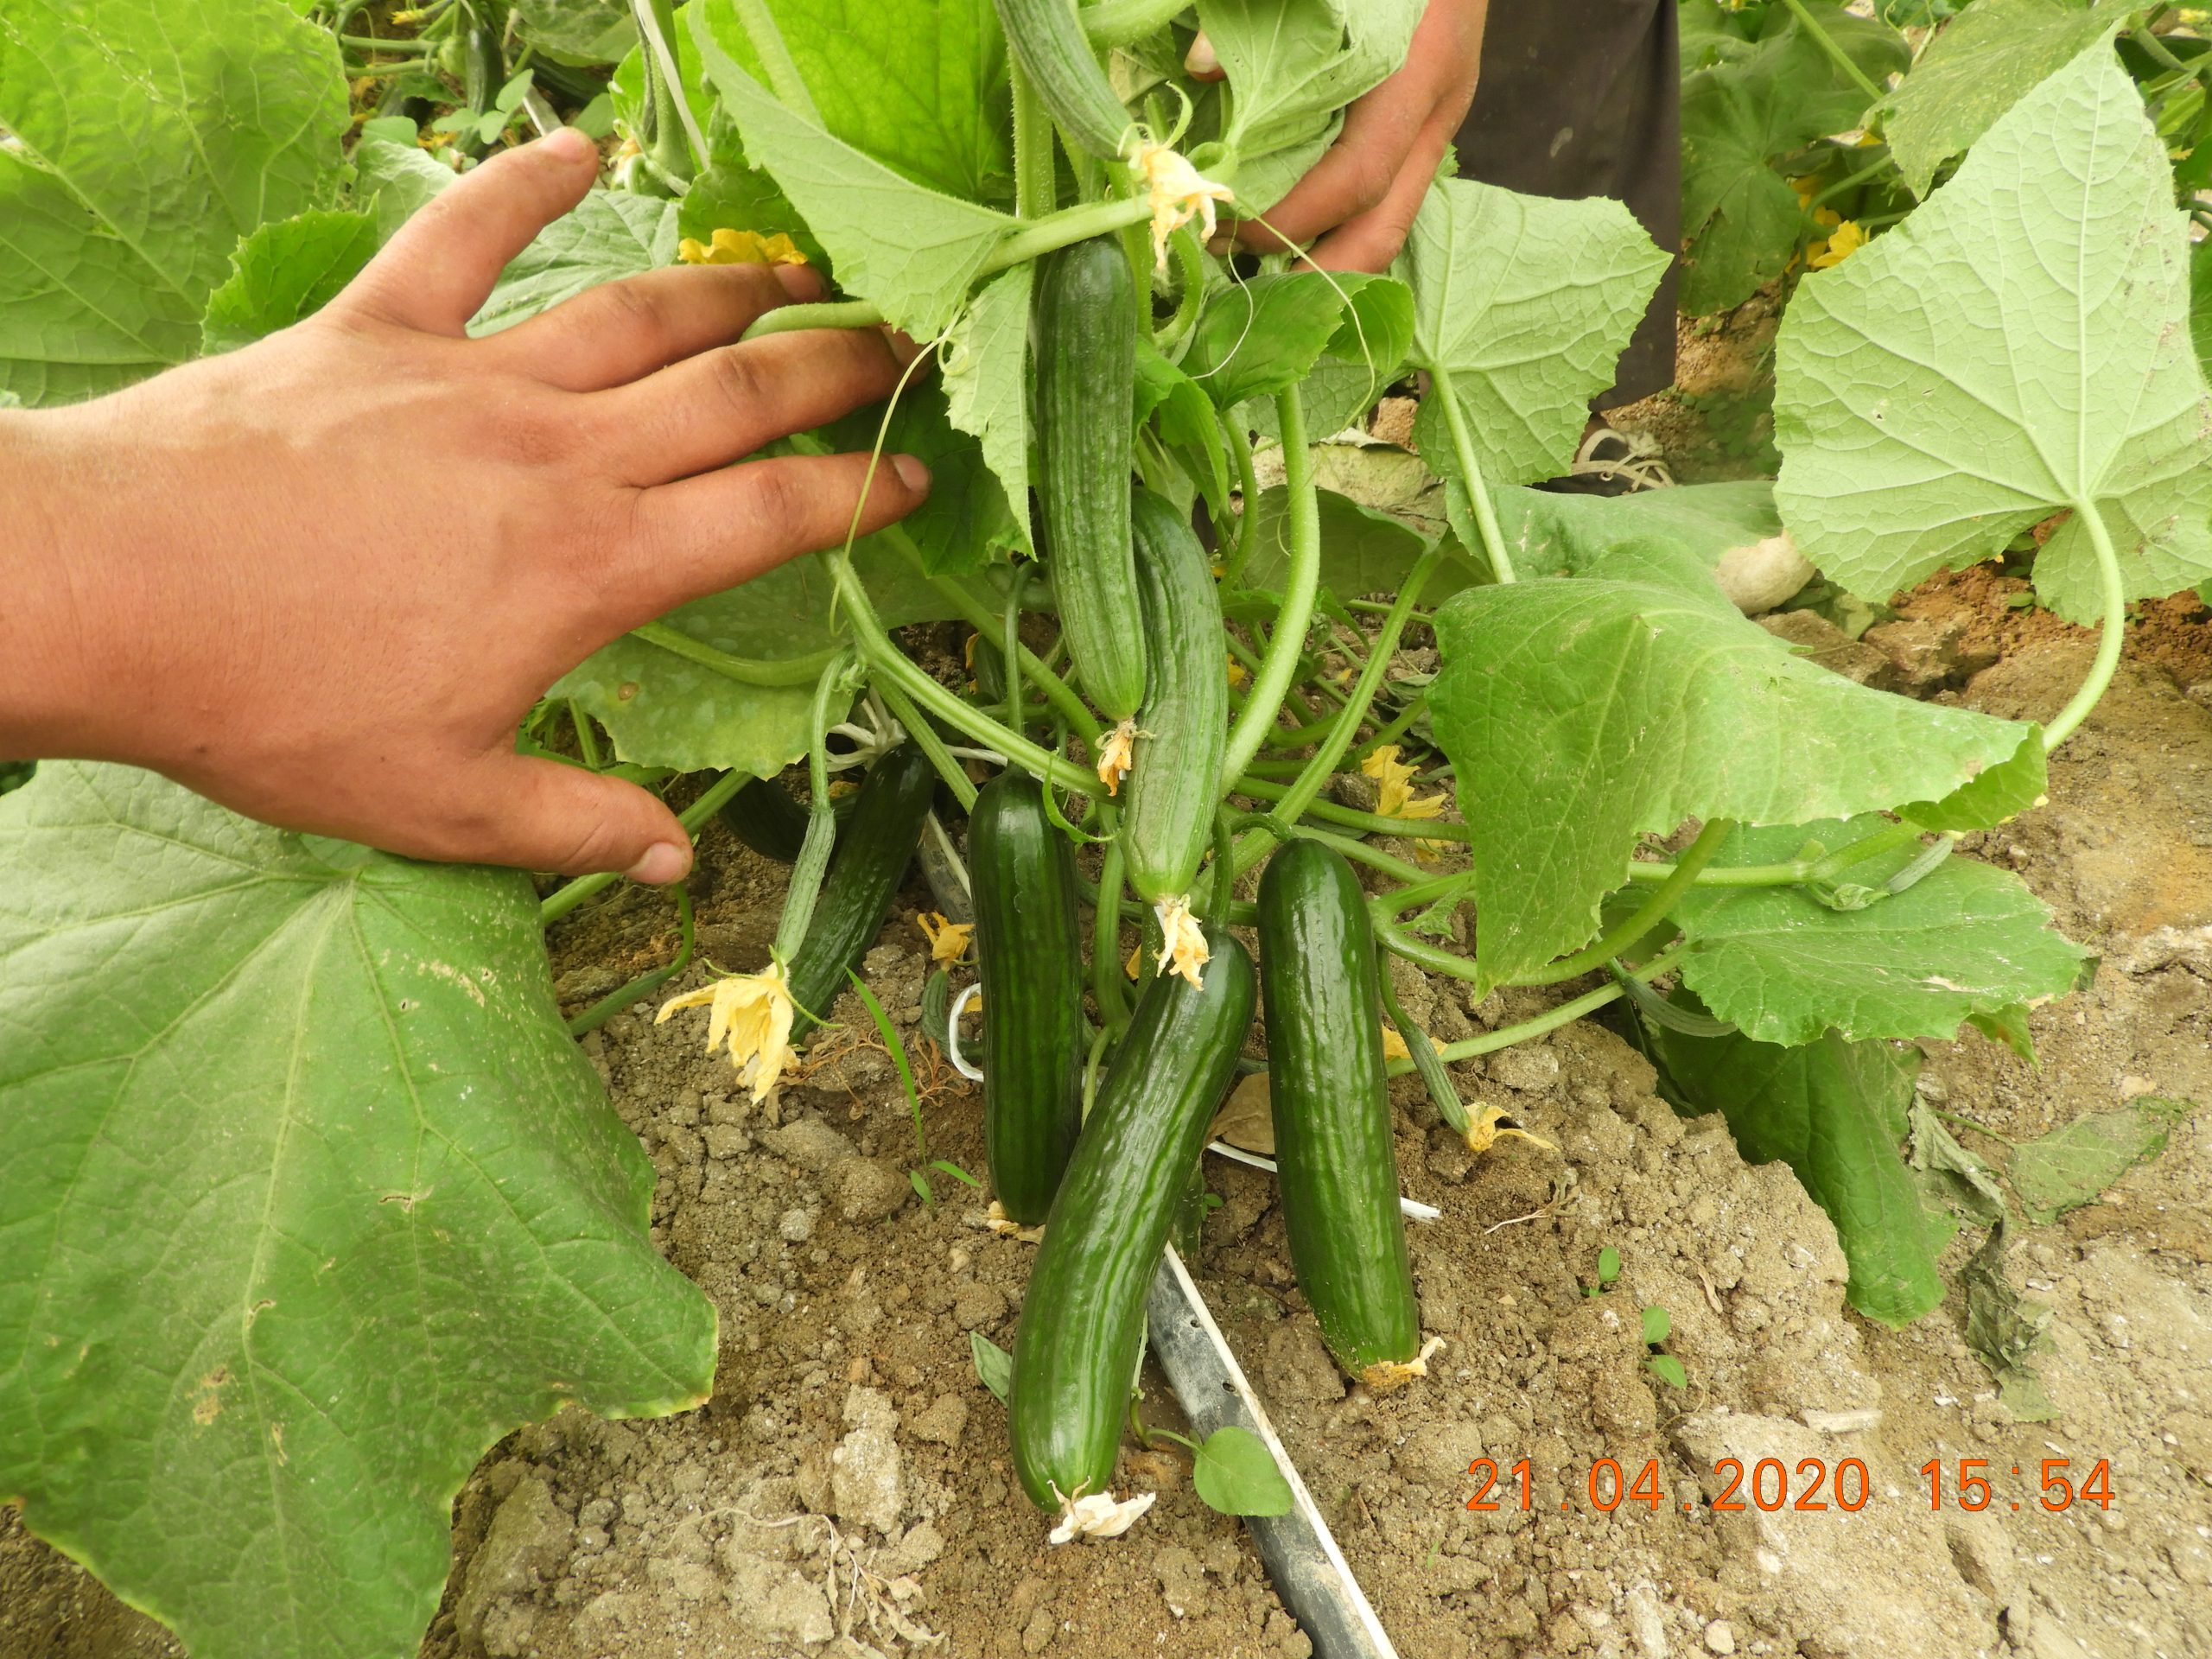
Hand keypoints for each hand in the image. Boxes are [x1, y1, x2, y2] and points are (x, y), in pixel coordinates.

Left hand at [0, 129, 926, 884]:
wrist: (112, 590)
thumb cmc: (275, 707)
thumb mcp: (442, 803)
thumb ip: (576, 824)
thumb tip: (674, 862)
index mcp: (591, 568)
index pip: (766, 516)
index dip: (859, 495)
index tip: (920, 478)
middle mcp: (557, 455)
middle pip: (730, 393)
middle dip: (832, 369)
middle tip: (899, 345)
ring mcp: (468, 377)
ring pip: (633, 314)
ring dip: (727, 289)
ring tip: (793, 273)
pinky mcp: (375, 329)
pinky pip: (467, 236)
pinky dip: (527, 183)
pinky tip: (585, 146)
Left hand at [1190, 0, 1487, 271]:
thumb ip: (1266, 14)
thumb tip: (1201, 67)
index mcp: (1418, 76)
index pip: (1354, 181)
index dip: (1290, 218)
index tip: (1228, 228)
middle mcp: (1439, 112)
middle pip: (1383, 230)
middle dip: (1314, 276)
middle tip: (1243, 288)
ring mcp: (1442, 121)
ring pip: (1391, 222)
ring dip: (1327, 261)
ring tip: (1262, 273)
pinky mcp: (1431, 120)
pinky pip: (1389, 196)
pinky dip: (1341, 225)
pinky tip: (1292, 230)